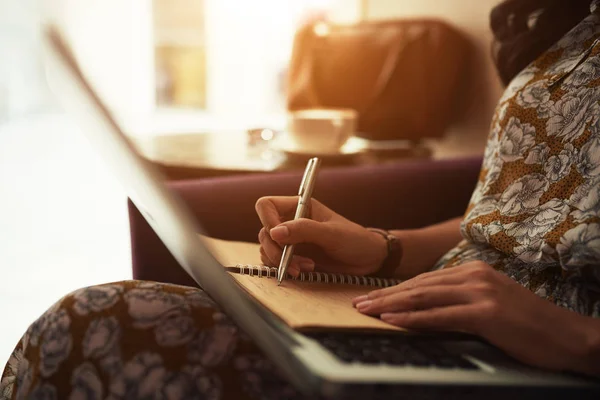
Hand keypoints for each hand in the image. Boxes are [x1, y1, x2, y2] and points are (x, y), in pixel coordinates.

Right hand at [255, 196, 386, 276]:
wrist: (368, 260)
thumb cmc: (355, 240)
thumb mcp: (332, 234)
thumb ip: (304, 230)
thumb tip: (275, 232)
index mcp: (299, 207)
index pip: (267, 205)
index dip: (266, 219)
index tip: (278, 237)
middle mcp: (291, 221)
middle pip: (264, 231)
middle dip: (276, 250)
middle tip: (293, 262)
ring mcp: (290, 240)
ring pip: (267, 249)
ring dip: (281, 261)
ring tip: (305, 267)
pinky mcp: (292, 257)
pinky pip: (274, 262)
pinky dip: (284, 268)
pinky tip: (304, 270)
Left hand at [353, 261, 598, 374]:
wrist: (569, 336)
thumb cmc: (529, 325)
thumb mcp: (490, 305)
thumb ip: (461, 302)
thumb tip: (428, 309)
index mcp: (473, 271)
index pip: (425, 280)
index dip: (396, 289)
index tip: (373, 297)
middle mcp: (473, 275)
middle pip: (419, 285)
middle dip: (385, 295)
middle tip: (358, 303)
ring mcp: (480, 291)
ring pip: (424, 297)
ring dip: (391, 305)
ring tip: (366, 311)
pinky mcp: (486, 312)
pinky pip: (440, 315)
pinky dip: (412, 318)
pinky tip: (392, 320)